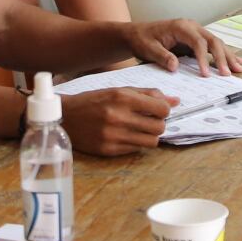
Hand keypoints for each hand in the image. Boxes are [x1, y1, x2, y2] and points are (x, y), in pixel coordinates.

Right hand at [61, 87, 175, 155]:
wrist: (65, 116)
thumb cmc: (94, 100)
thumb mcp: (119, 90)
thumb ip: (148, 94)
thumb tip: (176, 101)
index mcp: (122, 97)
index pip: (161, 109)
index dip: (164, 110)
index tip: (158, 110)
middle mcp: (118, 117)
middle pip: (159, 127)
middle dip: (158, 123)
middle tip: (149, 120)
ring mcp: (113, 136)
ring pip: (151, 142)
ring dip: (149, 135)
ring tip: (139, 129)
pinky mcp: (108, 150)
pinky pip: (136, 149)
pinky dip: (136, 142)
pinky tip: (126, 135)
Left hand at [116, 18, 241, 76]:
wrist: (137, 33)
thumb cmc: (142, 39)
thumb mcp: (148, 49)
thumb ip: (162, 56)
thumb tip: (175, 66)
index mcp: (180, 27)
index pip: (198, 42)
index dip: (203, 58)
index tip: (205, 74)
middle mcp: (191, 27)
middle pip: (212, 41)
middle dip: (222, 57)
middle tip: (227, 74)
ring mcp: (195, 32)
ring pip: (216, 43)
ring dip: (227, 56)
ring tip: (238, 68)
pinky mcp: (195, 39)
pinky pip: (212, 46)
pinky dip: (223, 54)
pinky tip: (236, 60)